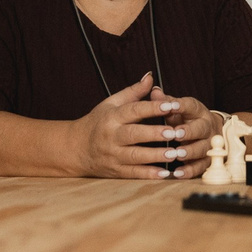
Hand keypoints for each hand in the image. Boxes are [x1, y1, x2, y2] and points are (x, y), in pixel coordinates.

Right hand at [75, 73, 194, 179]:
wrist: (75, 148)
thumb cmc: (98, 122)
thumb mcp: (111, 103)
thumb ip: (133, 92)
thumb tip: (150, 77)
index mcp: (112, 117)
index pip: (134, 110)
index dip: (153, 108)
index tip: (171, 105)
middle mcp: (112, 136)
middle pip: (134, 134)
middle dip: (155, 134)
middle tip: (175, 132)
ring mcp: (113, 155)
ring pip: (135, 156)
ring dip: (155, 156)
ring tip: (175, 153)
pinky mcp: (115, 171)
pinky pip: (133, 173)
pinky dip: (148, 174)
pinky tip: (164, 173)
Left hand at [149, 88, 222, 180]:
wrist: (211, 132)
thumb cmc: (187, 120)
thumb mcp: (178, 109)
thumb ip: (166, 102)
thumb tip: (154, 91)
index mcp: (197, 111)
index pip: (191, 106)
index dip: (182, 106)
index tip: (172, 106)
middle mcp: (206, 127)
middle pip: (201, 128)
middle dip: (189, 131)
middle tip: (176, 134)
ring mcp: (208, 144)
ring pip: (203, 148)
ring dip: (190, 151)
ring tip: (178, 154)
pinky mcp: (207, 160)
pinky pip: (200, 166)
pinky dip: (190, 170)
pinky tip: (179, 173)